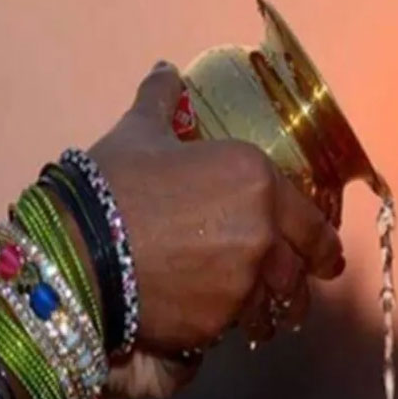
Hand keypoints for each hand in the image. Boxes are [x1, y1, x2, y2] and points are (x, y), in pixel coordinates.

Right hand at [87, 62, 344, 398]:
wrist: (72, 248)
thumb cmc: (108, 184)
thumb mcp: (138, 133)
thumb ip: (161, 102)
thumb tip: (165, 71)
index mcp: (256, 179)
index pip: (313, 223)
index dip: (323, 244)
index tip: (325, 256)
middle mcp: (262, 232)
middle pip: (302, 270)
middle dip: (303, 282)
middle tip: (299, 294)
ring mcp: (243, 283)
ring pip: (275, 305)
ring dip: (272, 310)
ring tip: (262, 316)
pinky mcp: (216, 324)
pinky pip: (235, 327)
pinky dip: (230, 325)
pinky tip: (214, 321)